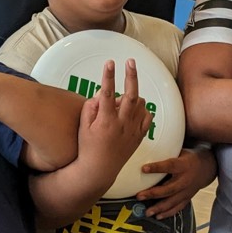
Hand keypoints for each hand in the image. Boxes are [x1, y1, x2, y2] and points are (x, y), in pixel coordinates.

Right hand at [77, 59, 151, 176]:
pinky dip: (143, 109)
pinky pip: (147, 116)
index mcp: (106, 121)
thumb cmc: (88, 147)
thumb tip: (102, 93)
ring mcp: (133, 130)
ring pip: (141, 104)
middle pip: (131, 94)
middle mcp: (122, 124)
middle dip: (131, 75)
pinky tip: (133, 110)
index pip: (108, 93)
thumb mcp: (84, 126)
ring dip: (133, 96)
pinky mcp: (140, 136)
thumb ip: (91, 107)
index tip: (109, 62)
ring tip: (121, 102)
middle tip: (130, 61)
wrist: (100, 170)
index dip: (108, 76)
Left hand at [136, 147, 216, 218]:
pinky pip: (178, 207)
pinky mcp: (187, 198)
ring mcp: (187, 191)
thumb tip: (146, 149)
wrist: (207, 168)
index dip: (157, 167)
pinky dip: (168, 213)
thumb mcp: (180, 151)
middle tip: (139, 196)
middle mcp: (185, 180)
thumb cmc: (188, 158)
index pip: (169, 166)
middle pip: (169, 188)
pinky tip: (158, 216)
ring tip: (147, 212)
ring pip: (172, 201)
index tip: (143, 168)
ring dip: (159, 207)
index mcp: (183, 165)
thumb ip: (167, 153)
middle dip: (153, 193)